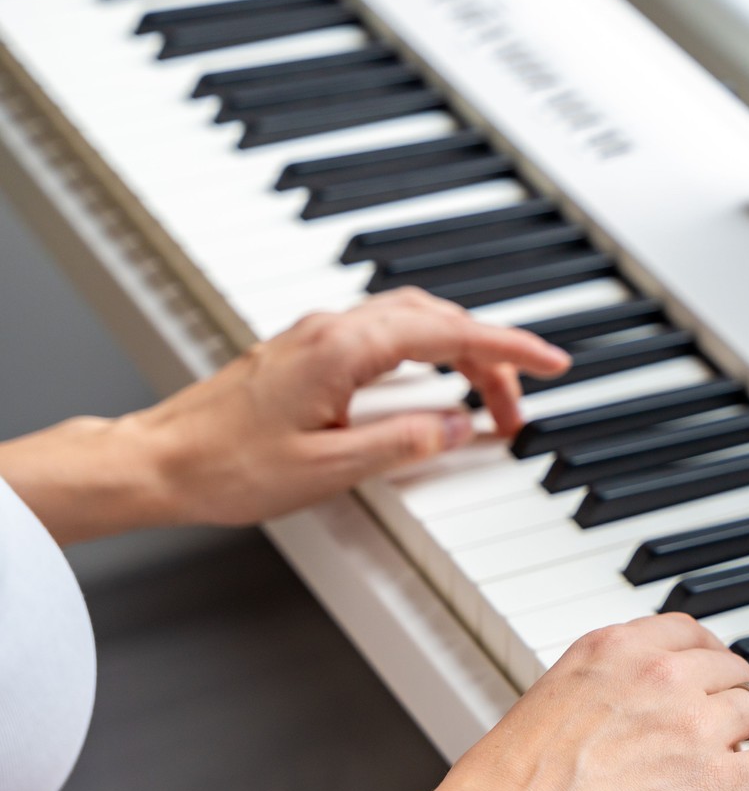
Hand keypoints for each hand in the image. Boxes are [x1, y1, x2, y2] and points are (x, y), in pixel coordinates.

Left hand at [0, 289, 569, 541]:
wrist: (154, 462)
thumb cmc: (225, 468)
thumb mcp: (329, 470)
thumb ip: (403, 444)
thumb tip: (457, 428)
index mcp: (345, 350)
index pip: (450, 335)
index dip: (510, 350)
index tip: (551, 362)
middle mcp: (331, 329)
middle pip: (437, 321)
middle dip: (490, 356)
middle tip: (519, 404)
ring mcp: (315, 335)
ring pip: (412, 321)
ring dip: (458, 351)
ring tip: (485, 398)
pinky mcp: (305, 350)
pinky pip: (386, 333)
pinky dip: (426, 351)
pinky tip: (430, 383)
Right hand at [251, 614, 748, 790]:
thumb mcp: (545, 708)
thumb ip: (596, 694)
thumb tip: (620, 711)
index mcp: (614, 648)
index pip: (693, 631)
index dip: (709, 662)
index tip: (712, 681)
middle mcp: (661, 676)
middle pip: (735, 670)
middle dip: (738, 701)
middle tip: (735, 731)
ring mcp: (694, 728)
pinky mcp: (717, 785)